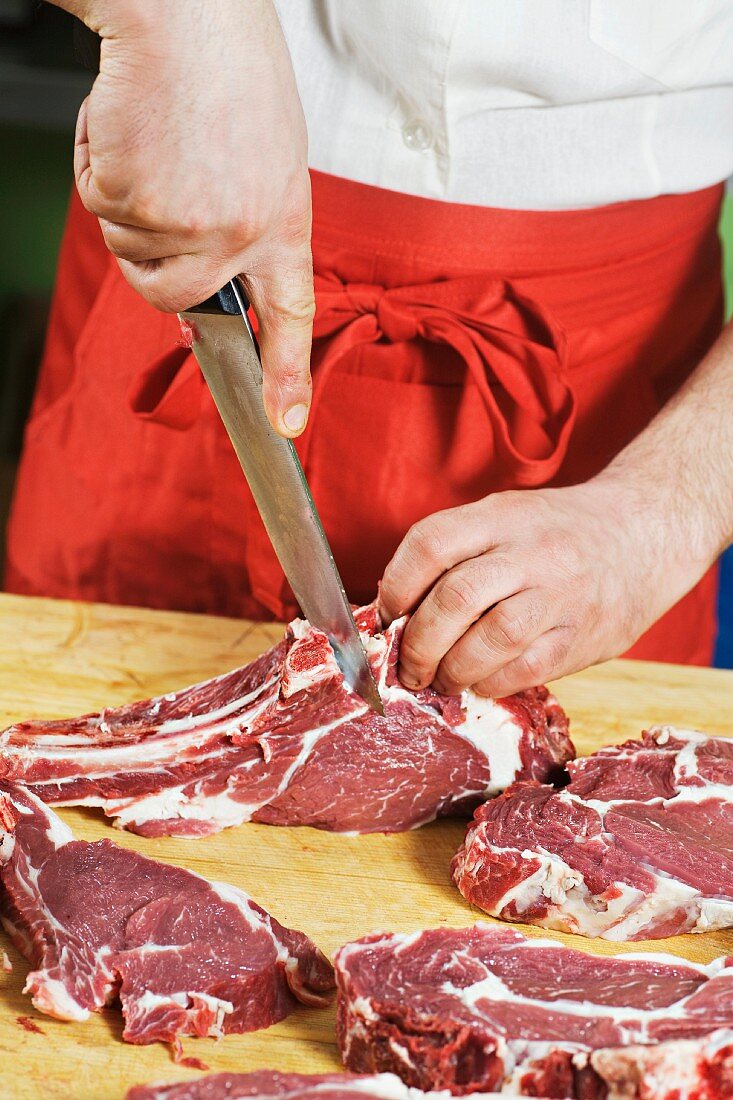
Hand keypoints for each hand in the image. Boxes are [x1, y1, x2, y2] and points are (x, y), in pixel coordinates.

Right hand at [64, 0, 312, 436]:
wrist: (188, 17)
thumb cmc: (225, 74)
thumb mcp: (262, 159)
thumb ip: (242, 228)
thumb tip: (200, 296)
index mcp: (283, 221)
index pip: (290, 314)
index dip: (288, 374)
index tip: (287, 421)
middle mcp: (245, 234)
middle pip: (175, 298)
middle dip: (147, 258)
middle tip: (157, 188)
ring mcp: (196, 225)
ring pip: (130, 255)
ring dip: (123, 202)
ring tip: (155, 141)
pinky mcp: (145, 205)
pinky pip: (99, 211)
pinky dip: (98, 168)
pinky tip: (131, 128)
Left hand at [378, 474, 705, 696]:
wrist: (646, 532)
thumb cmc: (557, 532)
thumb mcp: (507, 515)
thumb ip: (458, 552)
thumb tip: (395, 610)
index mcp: (501, 515)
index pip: (431, 543)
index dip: (396, 585)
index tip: (387, 615)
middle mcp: (531, 551)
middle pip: (456, 597)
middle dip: (418, 643)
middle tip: (408, 666)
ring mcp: (561, 594)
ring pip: (491, 638)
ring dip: (453, 670)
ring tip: (440, 680)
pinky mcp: (583, 635)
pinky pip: (526, 668)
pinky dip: (491, 683)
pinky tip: (481, 682)